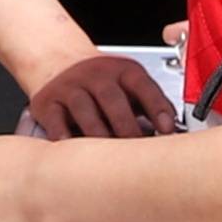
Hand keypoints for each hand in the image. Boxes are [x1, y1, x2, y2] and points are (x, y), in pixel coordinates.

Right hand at [20, 49, 181, 140]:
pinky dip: (67, 141)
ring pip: (85, 113)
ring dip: (100, 138)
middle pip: (112, 100)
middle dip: (127, 129)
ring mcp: (69, 88)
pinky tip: (77, 154)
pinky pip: (56, 124)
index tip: (167, 129)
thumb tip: (174, 134)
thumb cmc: (101, 81)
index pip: (142, 85)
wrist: (57, 60)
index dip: (156, 107)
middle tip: (139, 155)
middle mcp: (94, 75)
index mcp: (121, 70)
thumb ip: (151, 103)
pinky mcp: (47, 104)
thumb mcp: (129, 82)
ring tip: (112, 161)